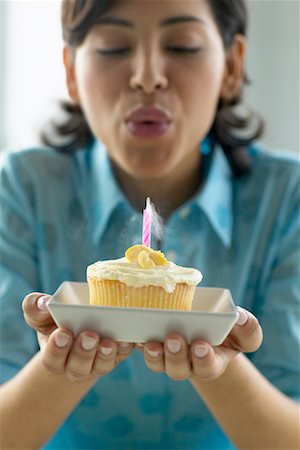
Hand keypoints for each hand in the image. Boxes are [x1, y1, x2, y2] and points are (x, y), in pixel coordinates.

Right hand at [22, 292, 132, 381]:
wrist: (76, 327)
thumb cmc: (56, 321)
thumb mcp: (42, 314)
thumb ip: (35, 307)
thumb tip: (43, 302)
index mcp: (54, 356)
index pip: (52, 359)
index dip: (57, 349)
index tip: (62, 333)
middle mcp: (75, 365)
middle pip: (78, 366)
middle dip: (83, 352)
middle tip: (89, 336)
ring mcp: (96, 363)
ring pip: (101, 365)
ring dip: (105, 354)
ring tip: (108, 341)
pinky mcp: (115, 356)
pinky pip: (121, 356)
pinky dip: (124, 348)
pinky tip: (127, 339)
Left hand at [138, 307, 262, 380]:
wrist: (206, 324)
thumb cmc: (228, 330)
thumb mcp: (243, 329)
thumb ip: (248, 328)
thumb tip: (239, 317)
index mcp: (211, 363)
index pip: (208, 367)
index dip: (203, 359)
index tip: (201, 345)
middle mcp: (188, 365)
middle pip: (180, 369)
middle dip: (177, 356)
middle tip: (175, 338)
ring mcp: (168, 357)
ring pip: (159, 364)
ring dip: (155, 355)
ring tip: (152, 343)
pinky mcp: (153, 346)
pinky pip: (143, 350)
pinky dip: (138, 344)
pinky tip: (135, 336)